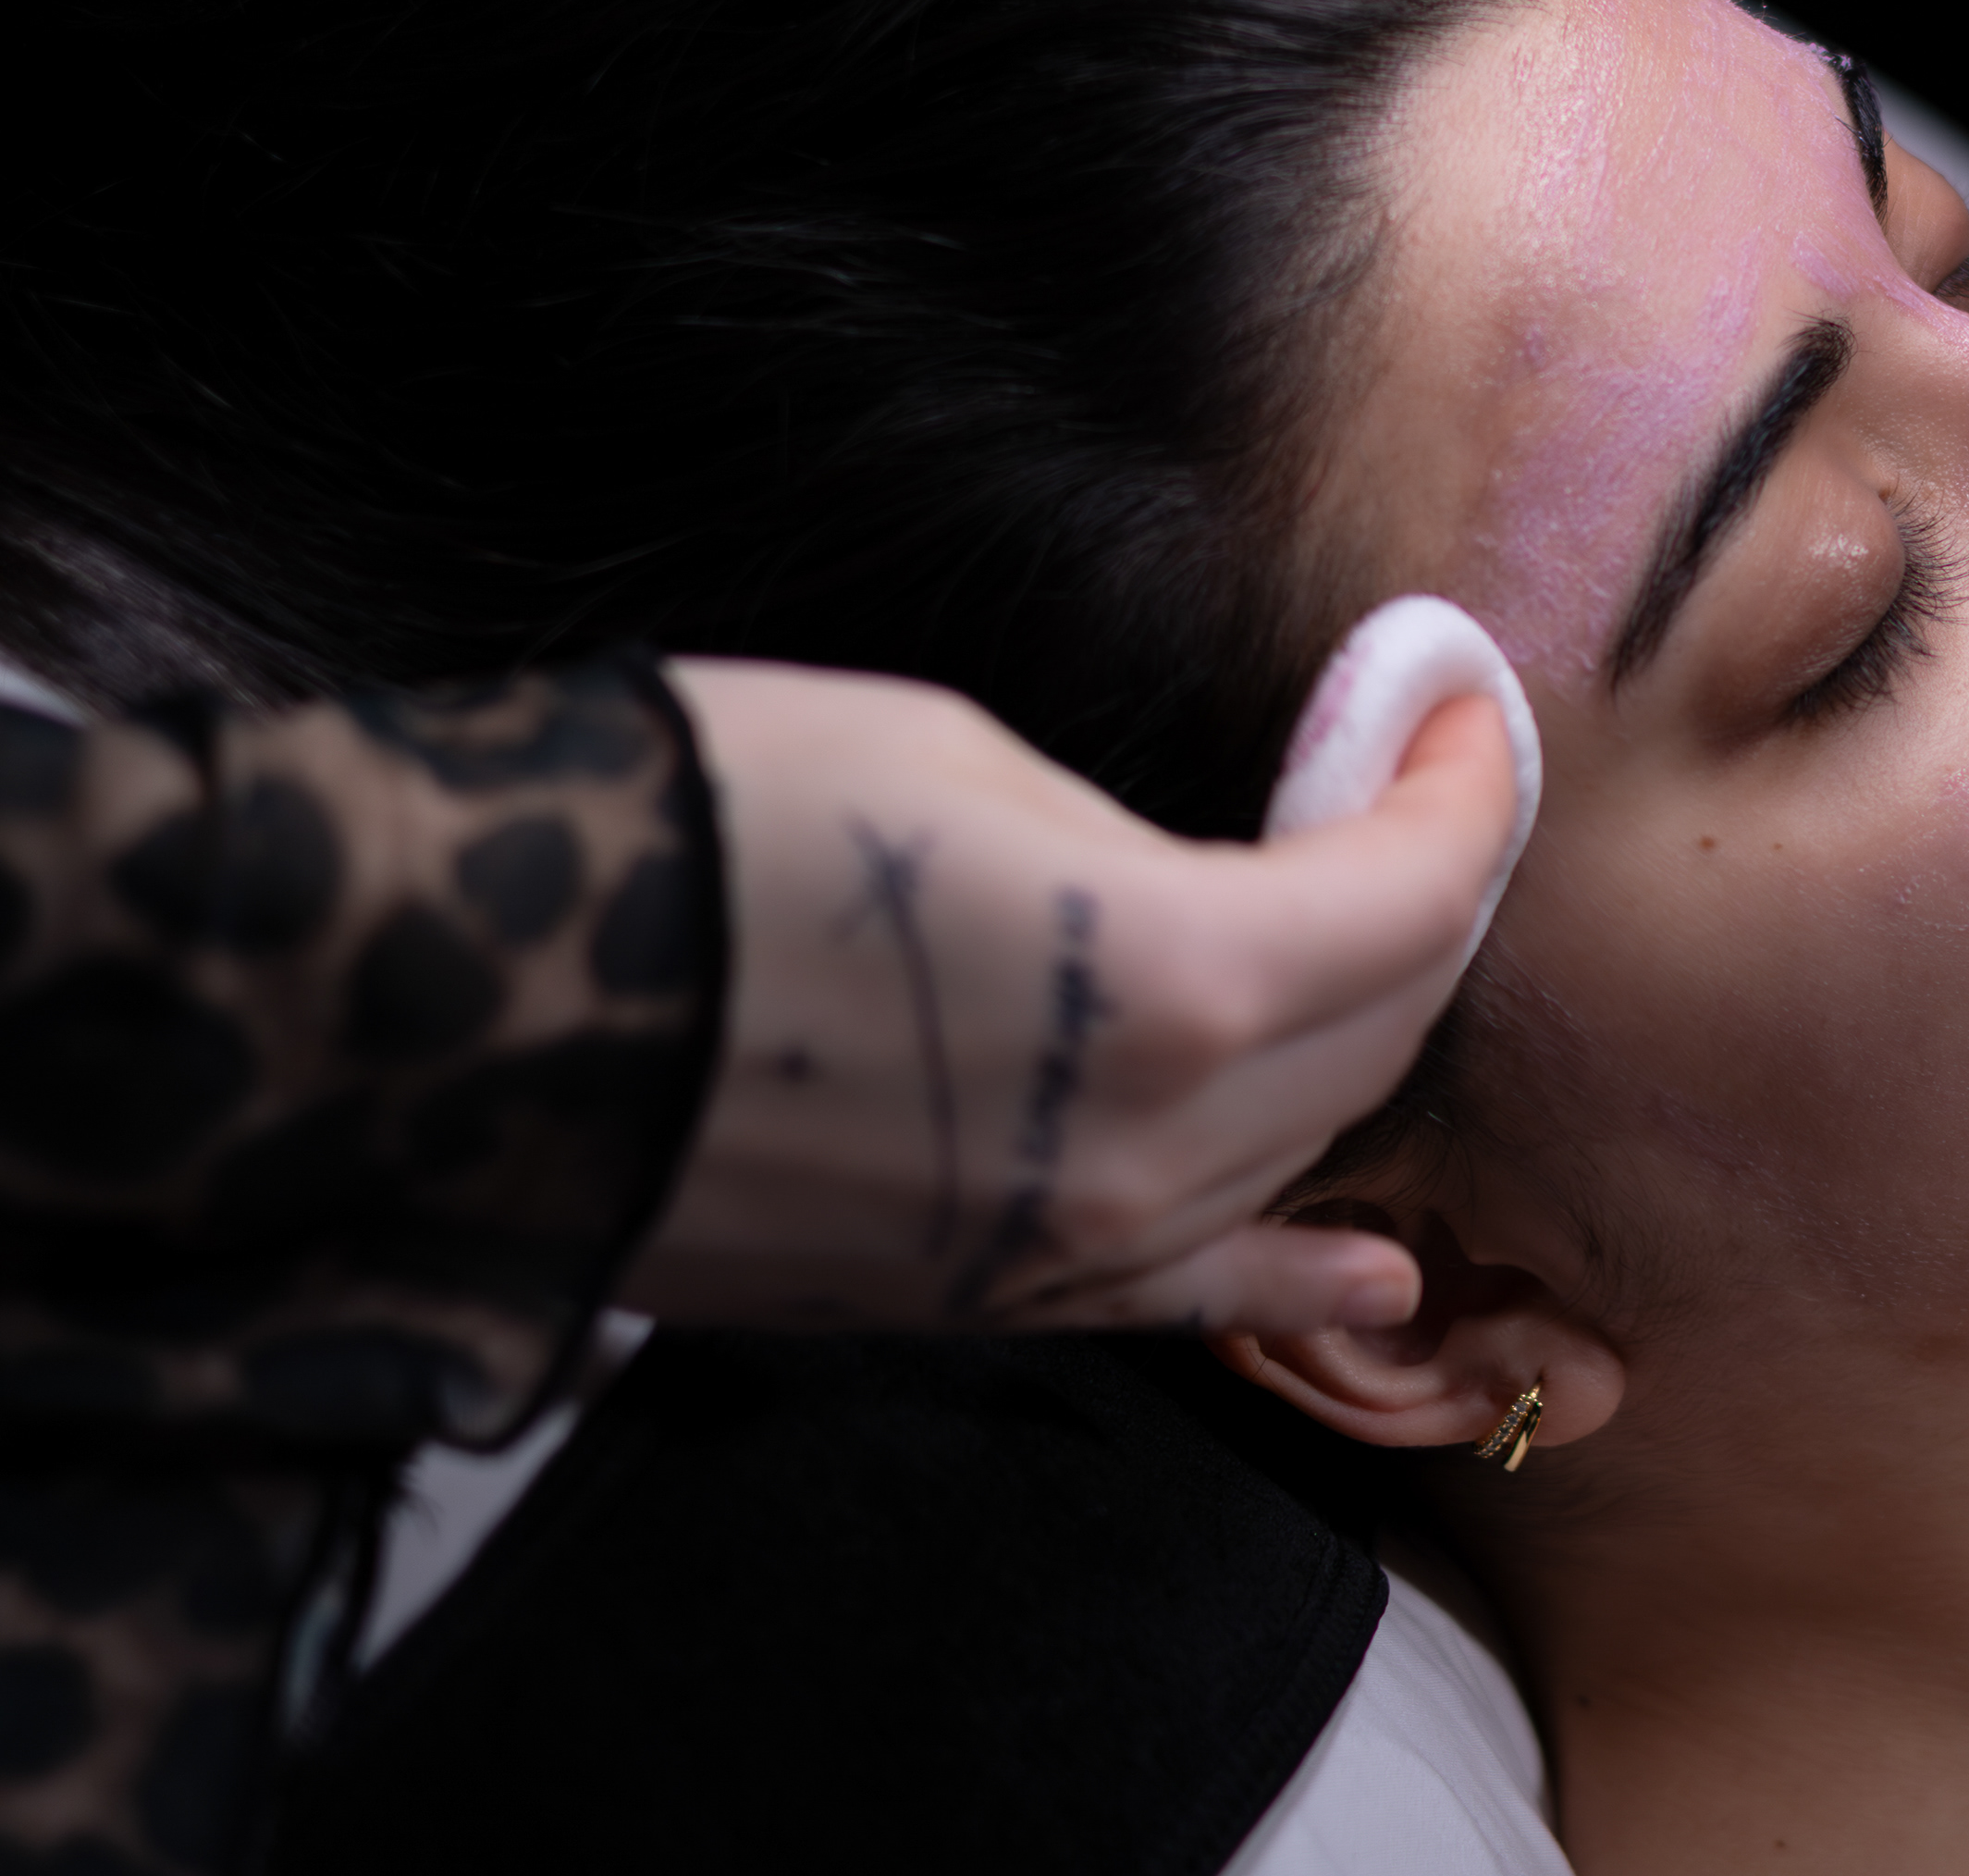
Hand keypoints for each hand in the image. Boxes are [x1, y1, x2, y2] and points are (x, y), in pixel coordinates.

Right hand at [619, 660, 1516, 1336]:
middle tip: (1411, 790)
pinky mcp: (986, 1296)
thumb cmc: (717, 823)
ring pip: (1298, 1145)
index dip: (1461, 788)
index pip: (1413, 894)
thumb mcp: (973, 768)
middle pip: (1379, 1025)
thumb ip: (1148, 850)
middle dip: (1422, 895)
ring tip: (1368, 933)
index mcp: (1190, 984)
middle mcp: (1167, 1145)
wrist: (475, 996)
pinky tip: (1370, 1277)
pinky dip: (1291, 1273)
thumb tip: (1218, 884)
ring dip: (1356, 1035)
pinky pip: (1185, 1292)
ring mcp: (1077, 1244)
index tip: (1460, 705)